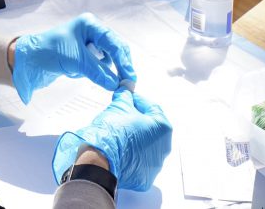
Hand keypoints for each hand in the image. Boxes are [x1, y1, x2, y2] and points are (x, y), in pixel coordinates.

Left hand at [12, 13, 134, 104]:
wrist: (27, 61)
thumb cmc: (48, 52)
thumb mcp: (75, 60)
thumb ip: (97, 71)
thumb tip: (117, 84)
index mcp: (91, 25)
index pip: (114, 42)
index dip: (124, 61)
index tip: (129, 78)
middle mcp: (92, 32)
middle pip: (116, 49)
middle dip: (122, 66)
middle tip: (128, 84)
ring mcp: (88, 44)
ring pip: (109, 59)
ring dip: (111, 70)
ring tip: (116, 83)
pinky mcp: (83, 57)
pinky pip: (99, 66)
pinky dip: (101, 73)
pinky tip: (97, 77)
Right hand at [52, 87, 171, 190]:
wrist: (100, 158)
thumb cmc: (113, 132)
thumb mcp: (119, 105)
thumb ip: (126, 94)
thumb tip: (127, 86)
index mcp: (163, 128)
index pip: (151, 107)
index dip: (137, 100)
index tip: (128, 98)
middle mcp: (164, 148)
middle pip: (150, 128)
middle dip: (137, 119)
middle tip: (122, 114)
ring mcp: (154, 165)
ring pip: (145, 145)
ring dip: (135, 138)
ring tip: (119, 132)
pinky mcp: (144, 177)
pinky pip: (139, 161)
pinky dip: (131, 155)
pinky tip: (120, 148)